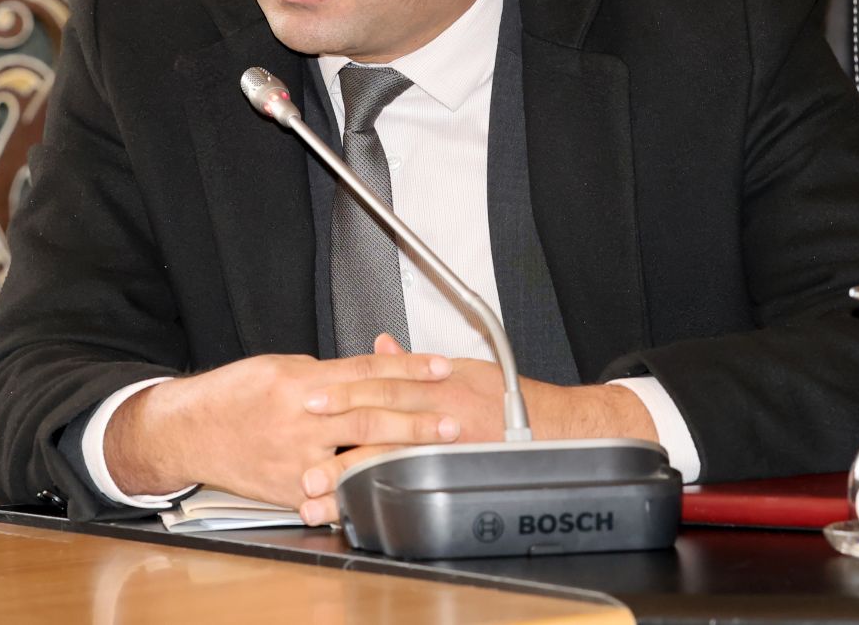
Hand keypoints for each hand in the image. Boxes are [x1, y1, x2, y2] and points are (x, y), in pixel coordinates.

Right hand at [102, 345, 460, 516]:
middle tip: (452, 418)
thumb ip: (326, 373)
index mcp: (301, 383)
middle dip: (417, 416)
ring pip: (358, 453)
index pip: (366, 371)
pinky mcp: (291, 489)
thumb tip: (365, 372)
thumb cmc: (233, 395)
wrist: (189, 430)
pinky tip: (390, 486)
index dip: (407, 368)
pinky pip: (333, 490)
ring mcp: (297, 458)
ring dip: (400, 451)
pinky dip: (361, 488)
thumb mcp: (280, 368)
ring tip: (433, 450)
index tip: (439, 367)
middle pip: (371, 414)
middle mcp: (301, 419)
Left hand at [295, 335, 660, 523]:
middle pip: (380, 426)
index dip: (343, 391)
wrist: (556, 427)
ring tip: (318, 497)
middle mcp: (442, 415)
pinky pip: (413, 488)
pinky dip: (381, 500)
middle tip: (302, 458)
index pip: (381, 383)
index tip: (308, 400)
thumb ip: (415, 362)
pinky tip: (358, 512)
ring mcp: (449, 450)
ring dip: (351, 482)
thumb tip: (380, 344)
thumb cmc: (506, 397)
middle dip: (337, 441)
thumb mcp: (460, 367)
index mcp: (438, 383)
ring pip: (391, 465)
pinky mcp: (457, 475)